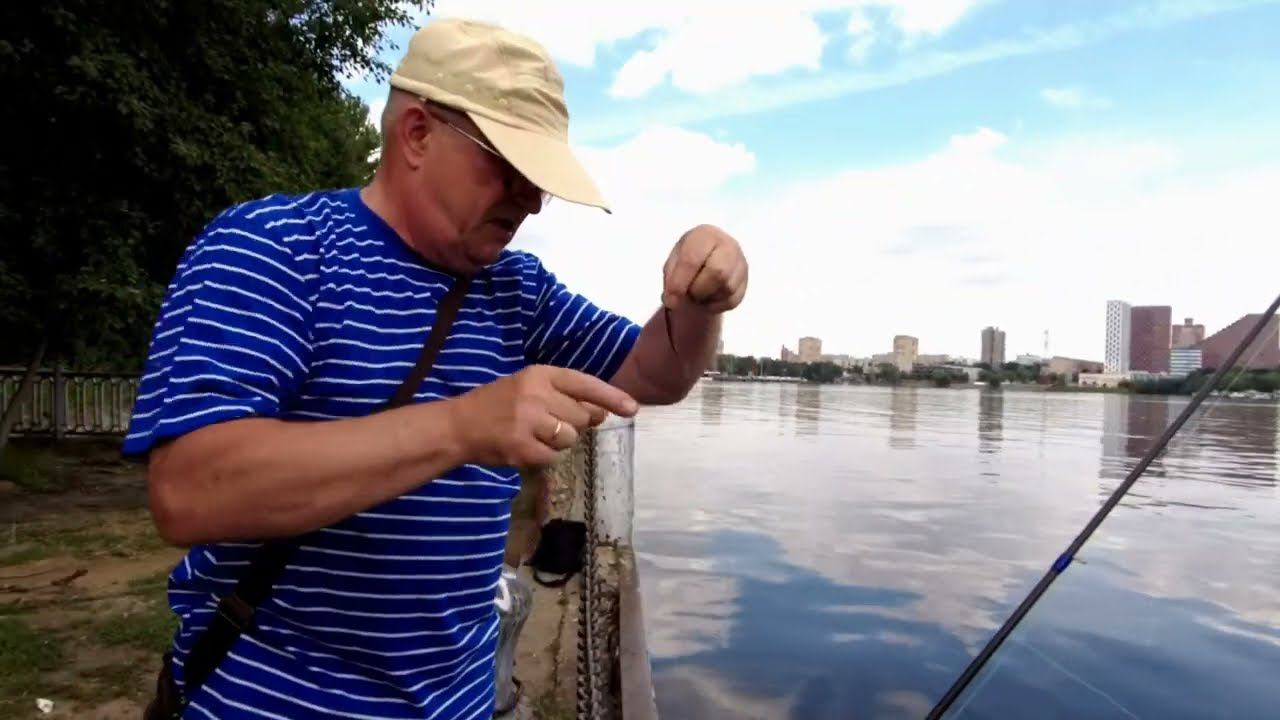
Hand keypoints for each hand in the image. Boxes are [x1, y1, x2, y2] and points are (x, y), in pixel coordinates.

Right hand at [452, 365, 638, 466]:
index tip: (633, 408)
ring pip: (570, 438)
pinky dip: (544, 457)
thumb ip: (565, 396)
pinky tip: (526, 448)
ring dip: (558, 442)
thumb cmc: (498, 404)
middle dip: (574, 424)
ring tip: (535, 435)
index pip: (585, 384)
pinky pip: (553, 457)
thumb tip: (603, 413)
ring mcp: (529, 421)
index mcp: (540, 374)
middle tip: (548, 423)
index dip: (611, 397)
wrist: (459, 425)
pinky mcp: (522, 447)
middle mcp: (537, 394)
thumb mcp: (530, 388)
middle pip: (582, 416)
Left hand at [662, 224, 747, 313]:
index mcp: (705, 235)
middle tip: (688, 293)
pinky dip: (716, 305)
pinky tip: (708, 297)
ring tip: (698, 292)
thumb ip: (671, 279)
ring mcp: (740, 263)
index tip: (670, 300)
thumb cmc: (689, 257)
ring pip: (727, 289)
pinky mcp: (745, 281)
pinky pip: (732, 300)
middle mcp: (728, 246)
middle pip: (717, 273)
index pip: (692, 260)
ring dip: (707, 298)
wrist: (709, 257)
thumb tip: (673, 301)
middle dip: (698, 290)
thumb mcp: (674, 261)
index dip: (679, 283)